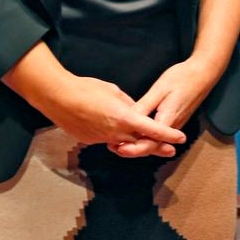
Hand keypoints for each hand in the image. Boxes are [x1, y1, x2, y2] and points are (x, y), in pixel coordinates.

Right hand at [48, 74, 186, 157]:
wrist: (58, 98)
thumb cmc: (87, 89)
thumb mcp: (113, 91)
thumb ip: (128, 104)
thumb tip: (134, 111)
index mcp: (124, 118)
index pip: (152, 129)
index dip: (168, 134)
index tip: (181, 138)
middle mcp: (115, 132)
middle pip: (141, 143)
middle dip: (157, 146)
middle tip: (170, 150)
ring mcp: (102, 139)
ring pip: (124, 144)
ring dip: (136, 144)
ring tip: (146, 142)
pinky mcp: (90, 140)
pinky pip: (108, 140)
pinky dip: (115, 138)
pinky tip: (114, 130)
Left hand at [120, 58, 221, 157]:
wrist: (203, 73)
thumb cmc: (182, 78)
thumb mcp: (159, 89)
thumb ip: (145, 106)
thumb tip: (128, 118)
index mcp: (167, 120)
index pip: (149, 143)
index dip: (132, 148)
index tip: (117, 147)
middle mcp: (172, 126)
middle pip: (151, 145)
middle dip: (132, 148)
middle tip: (113, 146)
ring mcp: (175, 124)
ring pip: (155, 140)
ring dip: (139, 143)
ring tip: (120, 141)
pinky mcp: (175, 119)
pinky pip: (159, 133)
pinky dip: (147, 136)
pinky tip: (135, 132)